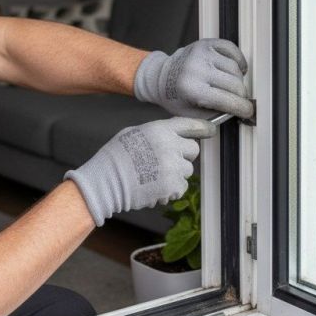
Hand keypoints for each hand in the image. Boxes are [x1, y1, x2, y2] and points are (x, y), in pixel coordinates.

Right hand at [64, 117, 215, 225]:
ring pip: (187, 171)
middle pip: (193, 150)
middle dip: (184, 155)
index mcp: (161, 130)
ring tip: (155, 176)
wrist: (105, 182)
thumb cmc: (116, 158)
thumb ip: (158, 132)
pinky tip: (154, 186)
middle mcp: (171, 146)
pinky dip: (172, 189)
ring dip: (176, 174)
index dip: (201, 128)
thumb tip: (173, 135)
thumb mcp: (134, 133)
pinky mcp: (173, 186)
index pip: (190, 125)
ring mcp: (173, 167)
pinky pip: (181, 187)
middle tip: (167, 161)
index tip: (209, 130)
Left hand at [133, 38, 253, 118]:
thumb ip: (216, 115)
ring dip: (238, 80)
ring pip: (236, 68)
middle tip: (238, 101)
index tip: (248, 111)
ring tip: (231, 86)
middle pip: (235, 84)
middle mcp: (196, 68)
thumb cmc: (177, 98)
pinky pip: (232, 50)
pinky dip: (238, 61)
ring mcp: (201, 53)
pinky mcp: (206, 43)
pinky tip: (235, 70)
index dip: (243, 108)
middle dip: (241, 96)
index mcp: (191, 89)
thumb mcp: (192, 115)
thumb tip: (239, 112)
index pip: (228, 100)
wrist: (162, 77)